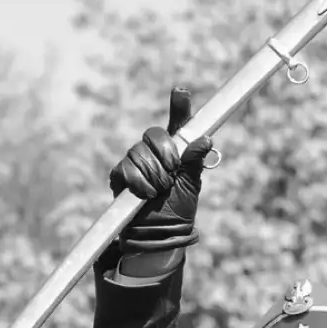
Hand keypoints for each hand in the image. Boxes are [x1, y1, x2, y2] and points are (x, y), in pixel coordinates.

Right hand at [109, 87, 212, 251]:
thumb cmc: (178, 210)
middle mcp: (153, 152)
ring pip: (139, 152)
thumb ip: (194, 162)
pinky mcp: (120, 176)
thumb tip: (206, 141)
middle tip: (171, 173)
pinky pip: (126, 169)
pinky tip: (146, 195)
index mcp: (174, 151)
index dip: (179, 107)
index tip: (181, 92)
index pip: (177, 124)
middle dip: (165, 154)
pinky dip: (139, 183)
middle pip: (153, 134)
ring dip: (153, 174)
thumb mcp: (191, 186)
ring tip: (159, 191)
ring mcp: (134, 161)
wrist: (159, 235)